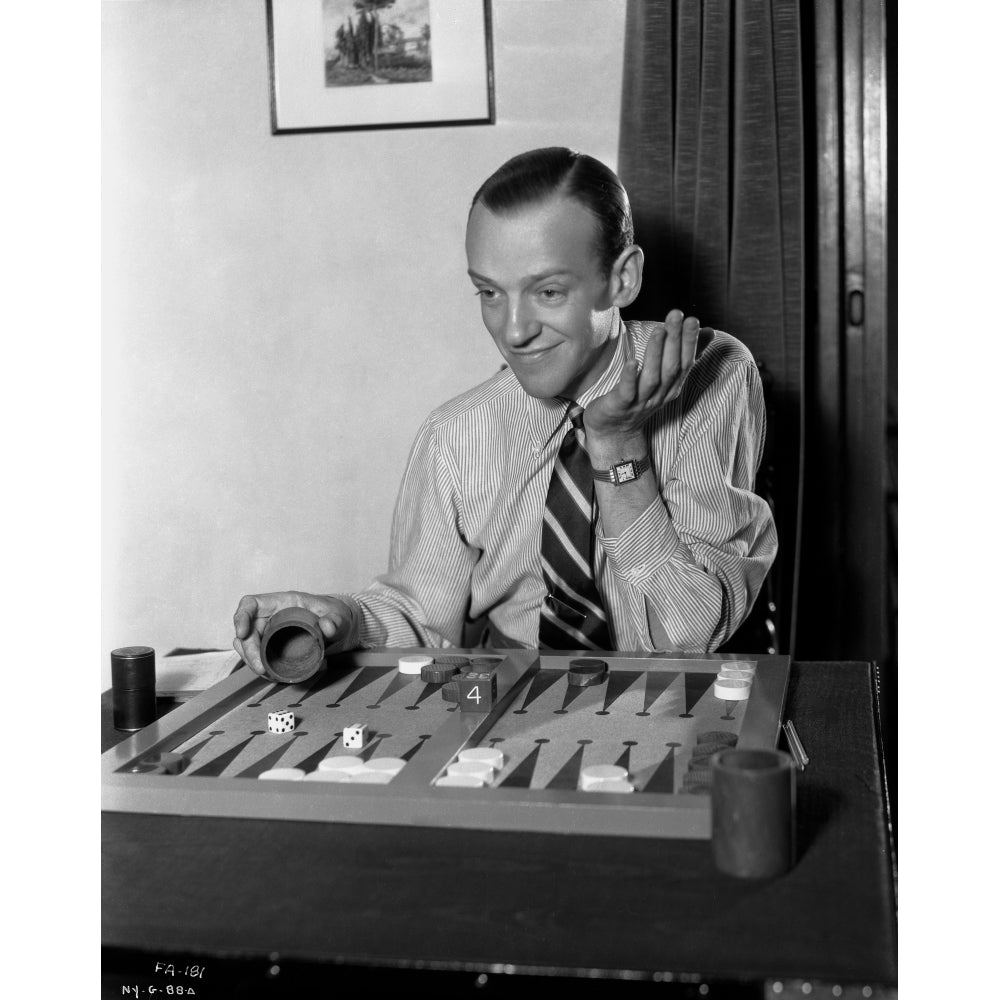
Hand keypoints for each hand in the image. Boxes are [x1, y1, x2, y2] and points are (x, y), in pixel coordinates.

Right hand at [233, 591, 354, 676]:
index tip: (242, 633)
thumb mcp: (339, 616)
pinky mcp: (273, 646)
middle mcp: (271, 616)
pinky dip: (260, 666)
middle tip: (260, 668)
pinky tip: (271, 675)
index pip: (251, 604)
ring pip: (248, 645)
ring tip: (266, 673)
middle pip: (247, 630)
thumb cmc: (335, 614)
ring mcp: (270, 631)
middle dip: (248, 650)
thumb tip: (327, 626)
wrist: (339, 627)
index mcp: (282, 602)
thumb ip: (335, 621)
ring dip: (250, 660)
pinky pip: (258, 655)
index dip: (241, 617)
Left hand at [584, 310, 713, 446]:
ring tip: (659, 330)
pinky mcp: (620, 406)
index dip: (689, 342)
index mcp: (671, 387)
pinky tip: (632, 361)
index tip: (692, 319)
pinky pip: (627, 392)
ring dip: (657, 353)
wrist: (614, 431)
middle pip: (671, 367)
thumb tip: (710, 331)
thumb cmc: (639, 398)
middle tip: (676, 315)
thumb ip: (684, 354)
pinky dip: (630, 377)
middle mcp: (659, 395)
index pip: (685, 363)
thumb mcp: (665, 377)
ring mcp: (640, 402)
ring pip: (652, 378)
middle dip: (676, 341)